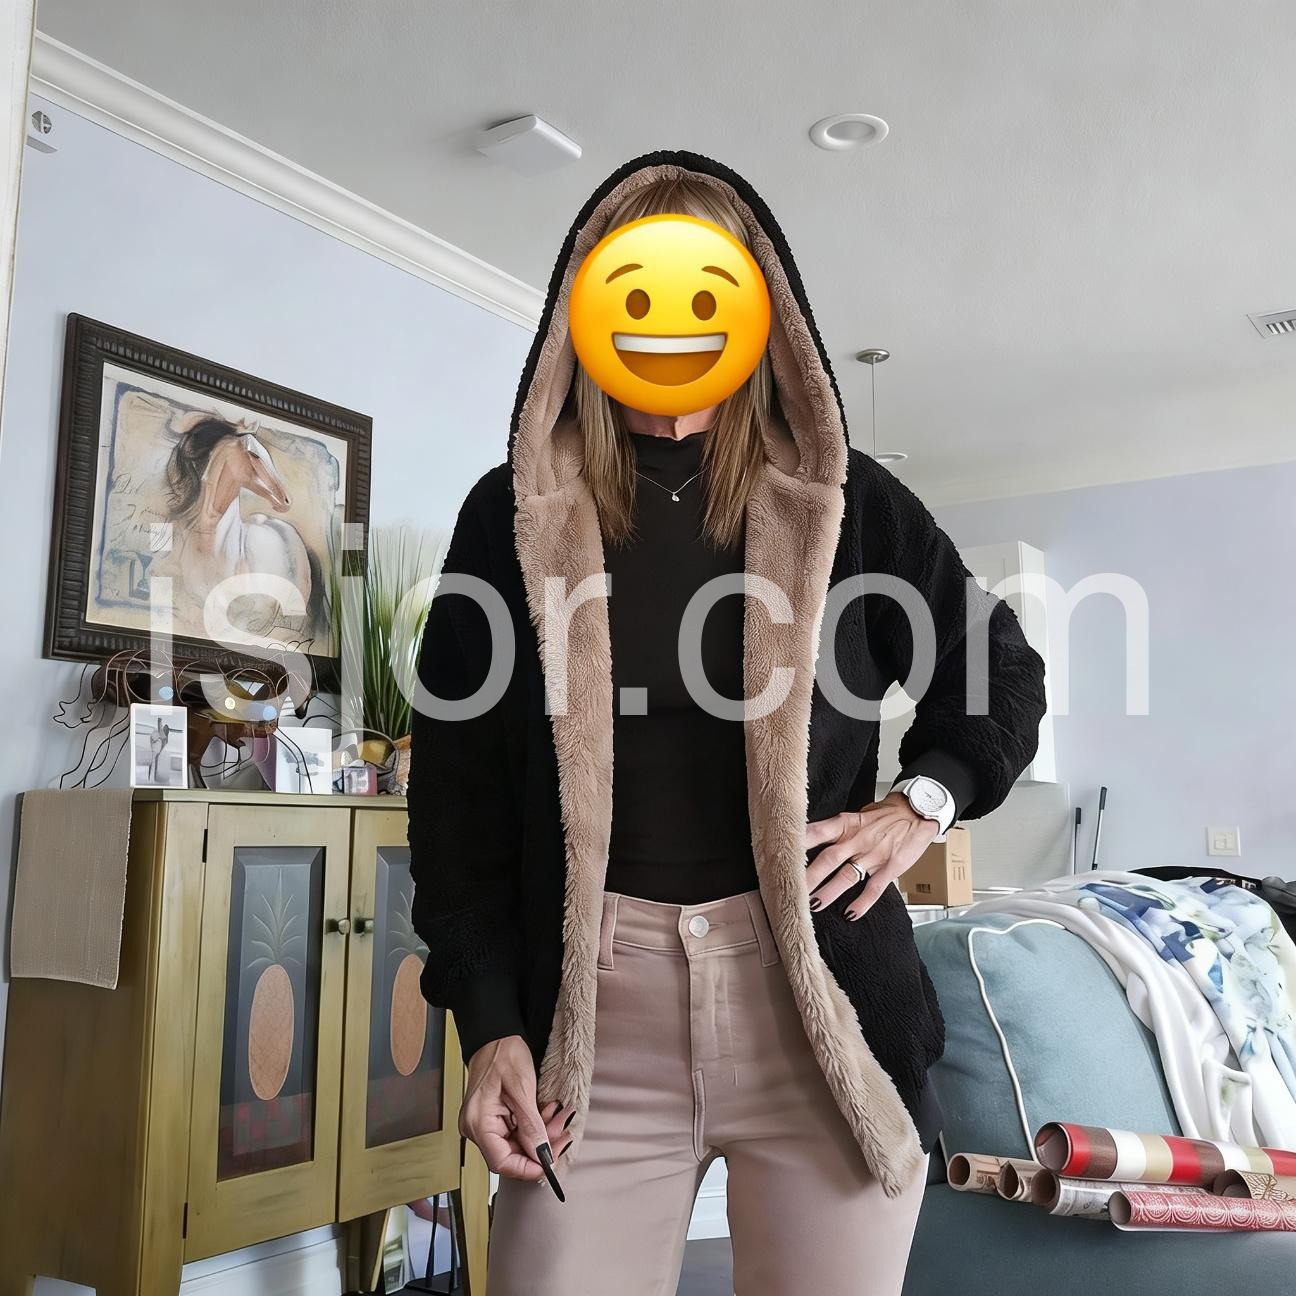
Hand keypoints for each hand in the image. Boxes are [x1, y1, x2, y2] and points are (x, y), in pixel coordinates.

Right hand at [458, 1034, 574, 1180]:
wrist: (497, 1035)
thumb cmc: (503, 1052)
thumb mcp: (522, 1088)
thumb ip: (531, 1125)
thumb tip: (541, 1154)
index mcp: (478, 1121)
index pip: (500, 1162)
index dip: (526, 1167)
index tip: (549, 1163)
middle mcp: (477, 1127)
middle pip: (511, 1154)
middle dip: (540, 1147)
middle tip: (563, 1135)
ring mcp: (485, 1124)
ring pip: (517, 1144)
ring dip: (542, 1135)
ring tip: (558, 1118)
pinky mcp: (494, 1119)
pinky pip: (517, 1132)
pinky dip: (535, 1126)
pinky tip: (547, 1114)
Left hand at [803, 791, 940, 919]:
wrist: (919, 810)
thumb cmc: (886, 814)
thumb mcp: (858, 815)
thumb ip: (838, 829)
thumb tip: (812, 838)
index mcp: (846, 824)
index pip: (817, 831)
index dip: (799, 843)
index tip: (781, 854)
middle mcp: (857, 839)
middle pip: (828, 859)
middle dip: (808, 876)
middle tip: (791, 889)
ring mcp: (874, 854)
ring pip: (847, 876)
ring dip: (829, 892)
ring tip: (813, 905)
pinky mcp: (891, 866)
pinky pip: (874, 888)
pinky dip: (862, 903)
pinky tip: (850, 914)